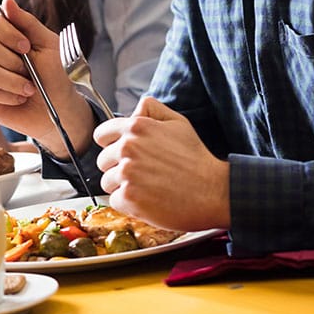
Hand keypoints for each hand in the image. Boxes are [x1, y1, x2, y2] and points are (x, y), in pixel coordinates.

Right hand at [0, 0, 89, 152]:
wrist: (62, 109)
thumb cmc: (58, 76)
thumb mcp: (49, 45)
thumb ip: (28, 23)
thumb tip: (6, 0)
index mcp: (8, 37)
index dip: (7, 34)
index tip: (27, 47)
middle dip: (12, 60)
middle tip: (30, 71)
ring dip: (13, 81)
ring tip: (30, 89)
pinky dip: (7, 95)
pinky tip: (19, 99)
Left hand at [92, 97, 229, 231]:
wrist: (213, 191)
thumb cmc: (195, 159)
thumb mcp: (178, 122)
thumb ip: (151, 109)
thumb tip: (134, 110)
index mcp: (135, 127)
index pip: (101, 135)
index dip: (111, 146)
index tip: (122, 155)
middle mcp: (127, 148)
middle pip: (103, 161)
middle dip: (118, 168)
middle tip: (142, 174)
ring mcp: (126, 173)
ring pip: (107, 182)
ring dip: (123, 186)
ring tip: (147, 187)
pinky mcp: (129, 197)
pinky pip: (115, 200)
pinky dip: (129, 203)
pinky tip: (148, 200)